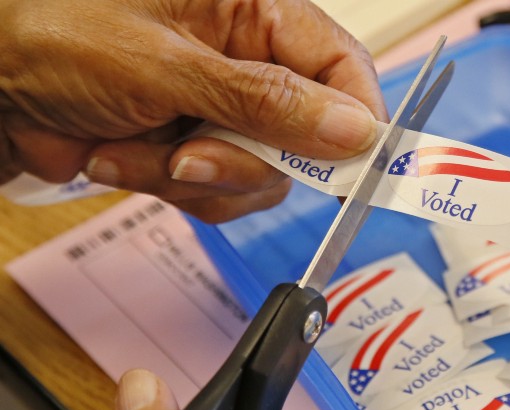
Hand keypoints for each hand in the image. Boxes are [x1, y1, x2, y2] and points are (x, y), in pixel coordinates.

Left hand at [0, 0, 387, 221]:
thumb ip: (265, 102)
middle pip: (306, 137)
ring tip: (134, 149)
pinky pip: (217, 196)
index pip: (342, 67)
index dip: (360, 121)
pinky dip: (165, 188)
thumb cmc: (55, 32)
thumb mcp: (166, 64)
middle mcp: (248, 63)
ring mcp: (223, 113)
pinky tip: (118, 156)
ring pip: (259, 177)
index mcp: (255, 13)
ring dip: (193, 178)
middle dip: (245, 162)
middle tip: (192, 158)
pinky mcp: (195, 151)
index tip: (359, 171)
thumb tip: (353, 130)